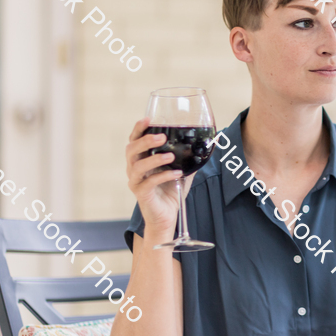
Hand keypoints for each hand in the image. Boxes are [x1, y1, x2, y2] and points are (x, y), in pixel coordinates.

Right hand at [125, 118, 193, 233]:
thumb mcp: (182, 172)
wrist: (166, 217)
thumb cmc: (170, 192)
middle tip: (161, 136)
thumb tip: (204, 146)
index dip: (139, 129)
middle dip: (145, 141)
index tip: (148, 118)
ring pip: (137, 166)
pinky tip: (177, 174)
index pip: (134, 140)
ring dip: (154, 159)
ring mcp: (136, 182)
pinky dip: (163, 176)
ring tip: (170, 156)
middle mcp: (134, 169)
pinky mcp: (142, 194)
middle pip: (131, 150)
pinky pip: (149, 183)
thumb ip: (188, 159)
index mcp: (141, 160)